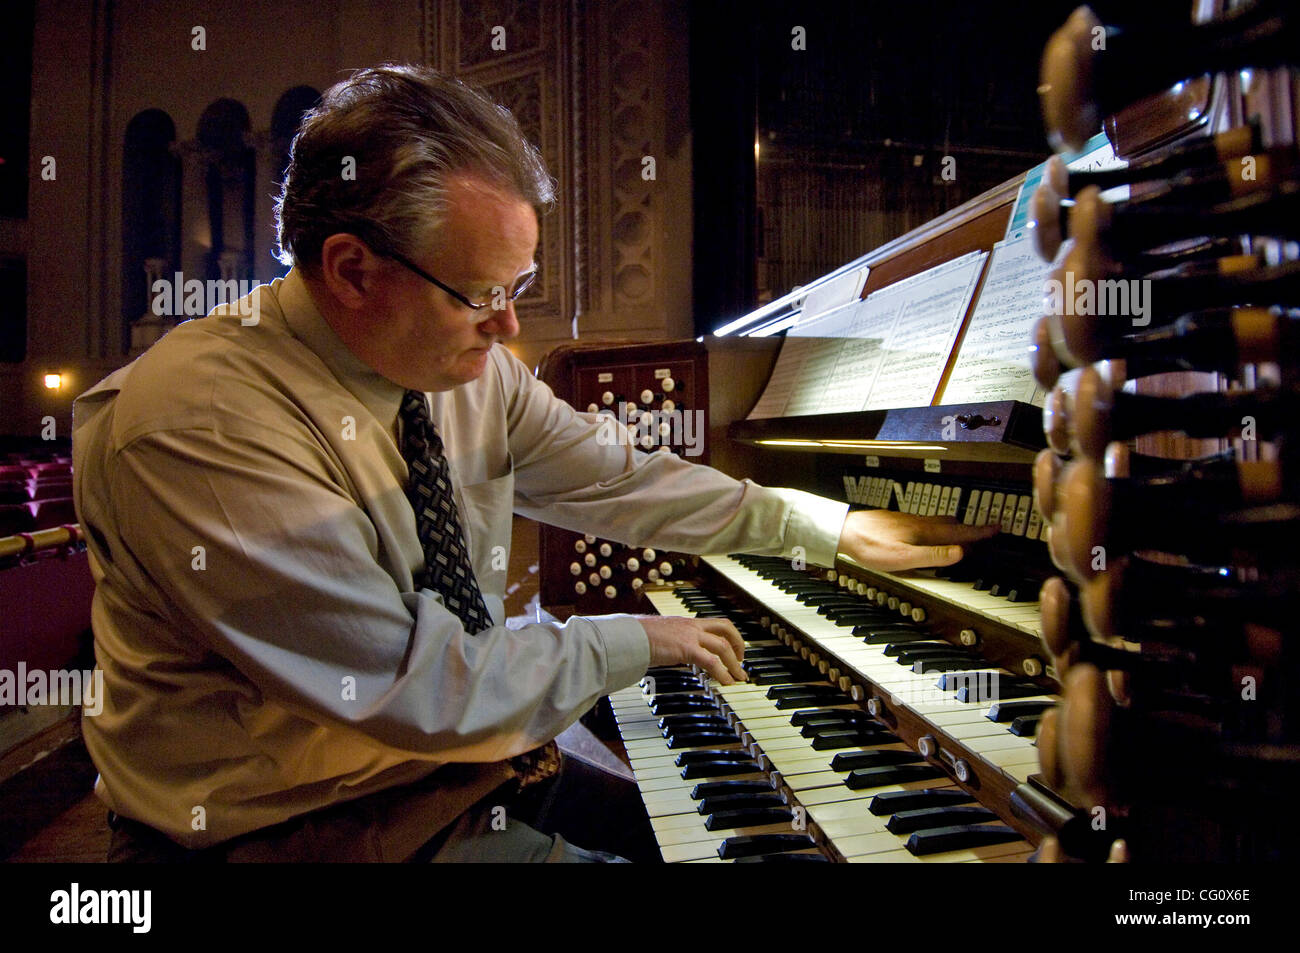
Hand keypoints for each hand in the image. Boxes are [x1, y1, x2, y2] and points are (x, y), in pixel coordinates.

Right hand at [636, 615, 747, 684]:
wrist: (630, 636)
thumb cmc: (639, 637)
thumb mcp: (662, 635)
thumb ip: (672, 641)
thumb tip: (672, 652)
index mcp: (687, 622)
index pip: (716, 623)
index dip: (730, 634)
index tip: (733, 647)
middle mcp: (692, 626)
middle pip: (726, 628)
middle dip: (738, 645)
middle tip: (741, 661)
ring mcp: (690, 636)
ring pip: (723, 646)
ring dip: (734, 664)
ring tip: (738, 677)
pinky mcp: (687, 648)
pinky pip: (711, 662)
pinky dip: (722, 673)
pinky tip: (726, 682)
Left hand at [835, 509, 997, 571]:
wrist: (843, 532)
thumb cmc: (869, 546)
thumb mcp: (903, 558)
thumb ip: (933, 556)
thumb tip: (960, 552)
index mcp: (924, 531)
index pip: (959, 531)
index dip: (979, 532)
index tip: (996, 528)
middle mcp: (918, 522)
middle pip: (951, 524)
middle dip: (970, 529)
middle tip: (984, 532)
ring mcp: (908, 521)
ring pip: (938, 522)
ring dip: (954, 528)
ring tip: (963, 534)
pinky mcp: (898, 523)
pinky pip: (926, 523)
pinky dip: (938, 529)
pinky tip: (930, 534)